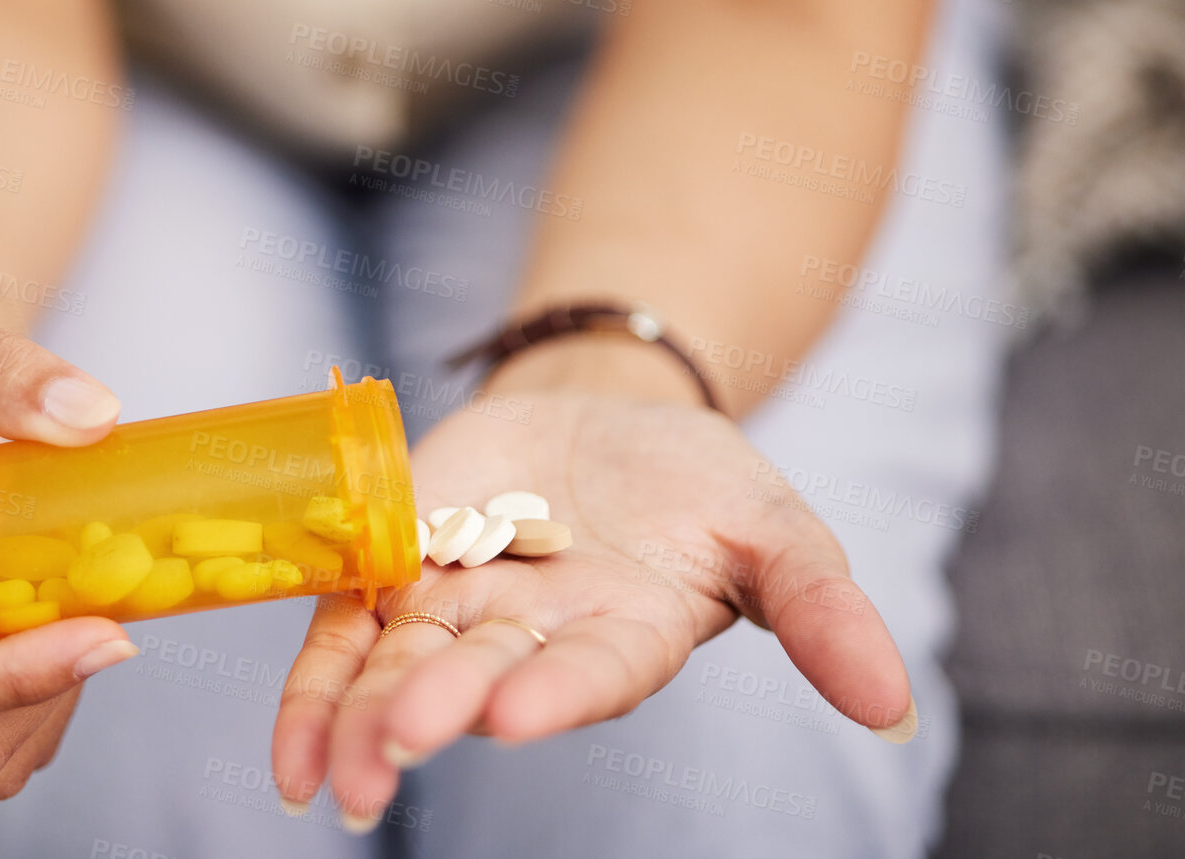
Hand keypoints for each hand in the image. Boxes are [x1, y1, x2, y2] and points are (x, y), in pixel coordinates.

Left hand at [270, 384, 912, 829]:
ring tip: (331, 770)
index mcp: (625, 633)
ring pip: (402, 666)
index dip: (555, 692)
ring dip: (362, 715)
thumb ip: (819, 607)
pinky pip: (348, 633)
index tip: (515, 711)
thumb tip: (894, 705)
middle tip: (396, 743)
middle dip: (435, 708)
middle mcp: (536, 634)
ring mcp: (461, 605)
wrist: (609, 415)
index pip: (591, 671)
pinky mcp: (401, 566)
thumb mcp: (775, 524)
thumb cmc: (698, 481)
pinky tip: (291, 753)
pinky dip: (316, 689)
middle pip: (479, 676)